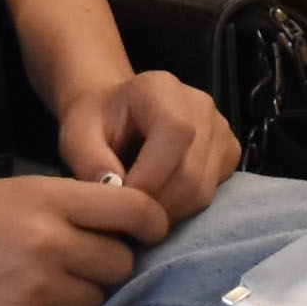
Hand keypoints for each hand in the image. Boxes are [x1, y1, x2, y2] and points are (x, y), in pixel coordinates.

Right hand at [0, 174, 165, 305]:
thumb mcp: (7, 193)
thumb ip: (63, 203)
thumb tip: (122, 223)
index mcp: (45, 198)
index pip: (132, 208)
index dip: (151, 222)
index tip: (150, 231)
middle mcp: (47, 242)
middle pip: (120, 261)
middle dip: (106, 264)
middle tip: (74, 263)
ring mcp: (35, 288)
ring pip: (97, 300)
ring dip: (81, 297)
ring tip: (40, 287)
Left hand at [58, 67, 240, 225]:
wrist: (119, 114)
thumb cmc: (97, 122)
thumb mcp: (77, 135)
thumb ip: (89, 160)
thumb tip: (114, 190)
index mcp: (162, 88)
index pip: (175, 134)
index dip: (150, 176)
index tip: (119, 197)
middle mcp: (201, 104)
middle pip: (191, 172)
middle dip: (155, 205)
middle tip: (125, 217)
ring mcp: (221, 129)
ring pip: (203, 190)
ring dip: (168, 212)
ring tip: (139, 212)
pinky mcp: (229, 152)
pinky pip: (213, 193)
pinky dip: (184, 208)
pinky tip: (159, 201)